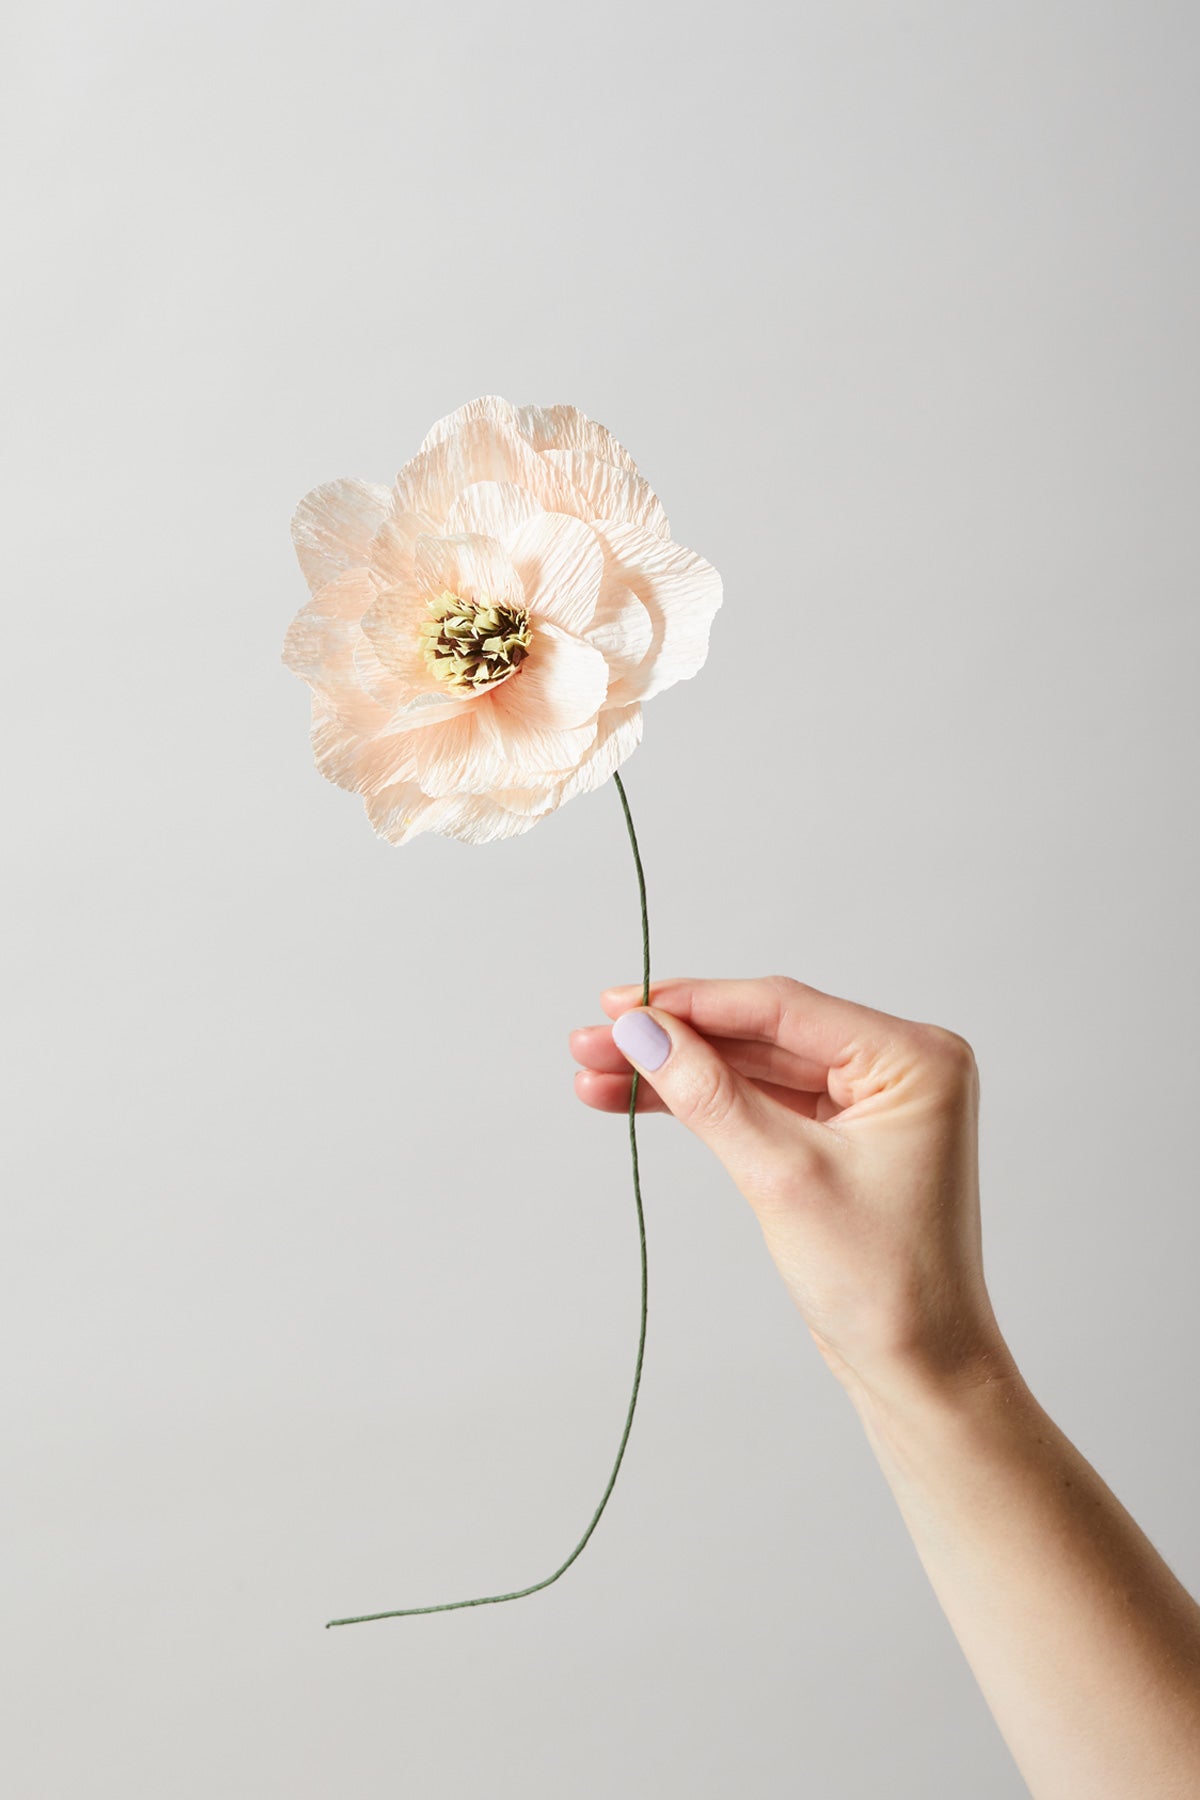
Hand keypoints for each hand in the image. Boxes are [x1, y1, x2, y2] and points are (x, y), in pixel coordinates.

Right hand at [569, 975, 1011, 1401]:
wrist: (918, 1370)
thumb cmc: (883, 1283)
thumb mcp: (781, 1175)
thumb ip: (708, 1094)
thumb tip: (642, 1031)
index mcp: (915, 1058)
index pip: (782, 1009)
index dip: (692, 1003)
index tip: (619, 1005)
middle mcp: (900, 1066)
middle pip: (761, 1033)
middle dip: (673, 1040)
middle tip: (591, 1042)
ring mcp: (871, 1101)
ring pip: (753, 1067)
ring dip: (677, 1071)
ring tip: (596, 1072)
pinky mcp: (843, 1134)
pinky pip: (763, 1101)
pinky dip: (704, 1103)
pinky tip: (639, 1099)